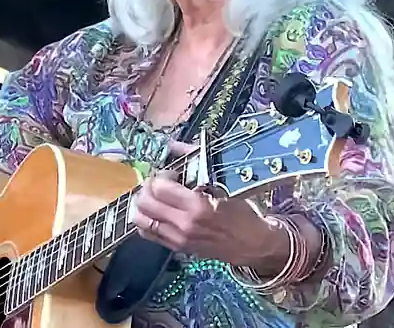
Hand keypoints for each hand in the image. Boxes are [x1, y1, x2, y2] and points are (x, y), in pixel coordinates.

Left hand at [128, 162, 287, 270]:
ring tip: (155, 196)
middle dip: (148, 187)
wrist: (253, 244)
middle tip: (160, 182)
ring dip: (142, 203)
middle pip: (145, 203)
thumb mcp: (225, 184)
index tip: (172, 172)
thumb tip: (174, 145)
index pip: (159, 188)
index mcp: (197, 207)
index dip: (161, 175)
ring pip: (140, 220)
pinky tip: (157, 211)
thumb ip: (197, 161)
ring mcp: (178, 239)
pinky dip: (146, 219)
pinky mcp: (177, 248)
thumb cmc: (242, 212)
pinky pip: (148, 233)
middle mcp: (183, 225)